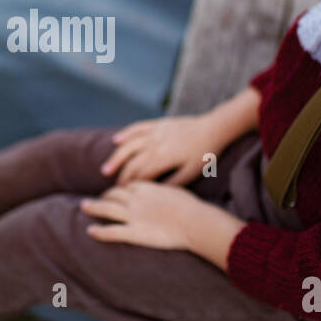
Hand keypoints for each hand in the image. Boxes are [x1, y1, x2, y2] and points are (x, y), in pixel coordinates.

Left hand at [80, 181, 244, 266]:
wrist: (194, 221)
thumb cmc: (191, 207)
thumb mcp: (178, 190)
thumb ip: (166, 189)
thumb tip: (166, 191)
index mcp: (146, 188)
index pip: (127, 185)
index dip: (119, 187)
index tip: (115, 191)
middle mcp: (135, 199)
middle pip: (113, 194)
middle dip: (104, 195)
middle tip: (98, 198)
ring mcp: (133, 216)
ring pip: (106, 209)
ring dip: (93, 207)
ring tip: (84, 207)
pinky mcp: (134, 233)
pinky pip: (111, 232)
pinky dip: (99, 232)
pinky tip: (90, 231)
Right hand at [99, 114, 226, 185]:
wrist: (214, 128)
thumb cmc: (205, 154)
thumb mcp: (191, 172)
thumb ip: (173, 182)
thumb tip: (155, 192)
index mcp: (163, 158)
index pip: (141, 174)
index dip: (130, 186)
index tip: (122, 197)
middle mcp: (155, 144)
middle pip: (132, 162)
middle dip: (121, 176)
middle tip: (112, 189)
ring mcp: (155, 132)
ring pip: (129, 145)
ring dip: (116, 157)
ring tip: (106, 169)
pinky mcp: (158, 123)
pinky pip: (137, 127)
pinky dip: (125, 134)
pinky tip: (115, 141)